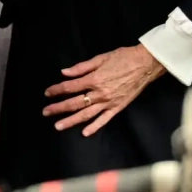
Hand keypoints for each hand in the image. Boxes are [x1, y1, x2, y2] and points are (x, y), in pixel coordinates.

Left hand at [43, 43, 165, 134]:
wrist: (145, 64)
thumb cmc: (123, 58)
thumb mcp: (100, 58)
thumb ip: (81, 67)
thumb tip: (64, 72)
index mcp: (94, 79)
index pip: (70, 87)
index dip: (57, 90)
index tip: (47, 93)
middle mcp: (100, 93)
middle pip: (75, 103)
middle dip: (58, 108)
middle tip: (45, 112)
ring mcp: (109, 102)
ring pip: (86, 114)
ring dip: (71, 121)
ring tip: (58, 126)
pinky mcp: (118, 108)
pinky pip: (104, 120)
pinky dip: (94, 127)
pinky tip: (84, 133)